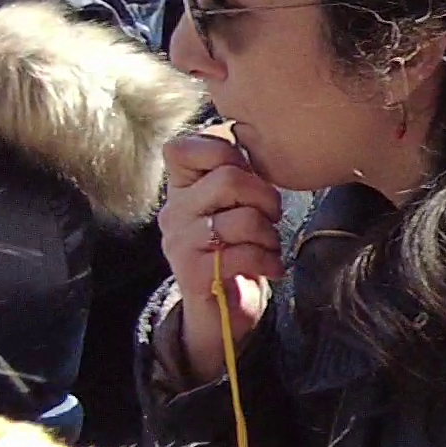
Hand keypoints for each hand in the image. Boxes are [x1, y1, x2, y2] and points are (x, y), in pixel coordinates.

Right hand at [156, 129, 279, 384]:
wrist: (222, 307)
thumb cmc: (237, 246)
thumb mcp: (235, 203)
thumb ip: (238, 173)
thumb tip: (256, 139)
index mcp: (180, 188)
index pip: (182, 147)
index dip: (223, 150)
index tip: (248, 171)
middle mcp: (173, 212)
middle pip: (229, 179)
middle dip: (266, 196)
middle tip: (272, 215)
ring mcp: (179, 243)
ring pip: (243, 219)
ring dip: (270, 235)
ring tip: (269, 245)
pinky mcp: (193, 273)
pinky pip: (244, 254)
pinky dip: (269, 261)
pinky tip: (270, 267)